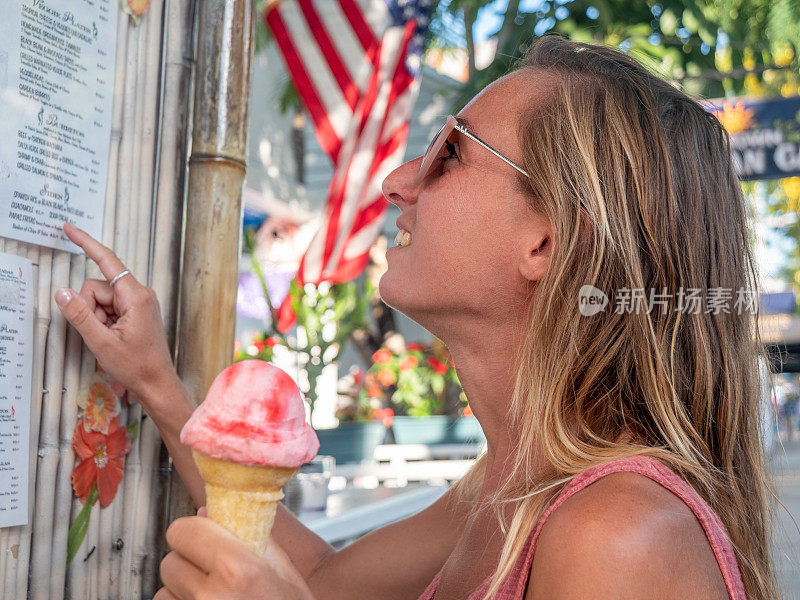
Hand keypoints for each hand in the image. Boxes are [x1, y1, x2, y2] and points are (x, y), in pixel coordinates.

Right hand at [54, 222, 177, 402]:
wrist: (157, 382)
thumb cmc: (136, 366)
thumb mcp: (101, 342)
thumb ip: (80, 315)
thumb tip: (62, 292)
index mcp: (136, 296)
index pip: (107, 261)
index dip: (86, 243)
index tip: (69, 228)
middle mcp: (140, 293)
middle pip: (97, 286)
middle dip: (90, 308)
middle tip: (101, 332)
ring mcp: (140, 302)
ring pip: (101, 299)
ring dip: (98, 317)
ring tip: (111, 337)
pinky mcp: (137, 310)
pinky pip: (110, 307)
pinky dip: (105, 321)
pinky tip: (114, 336)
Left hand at [155, 516, 315, 599]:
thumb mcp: (285, 574)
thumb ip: (249, 537)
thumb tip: (208, 513)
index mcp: (237, 570)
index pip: (182, 530)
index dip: (193, 532)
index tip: (203, 537)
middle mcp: (209, 597)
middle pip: (170, 562)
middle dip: (188, 564)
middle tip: (213, 574)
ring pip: (163, 594)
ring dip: (181, 595)